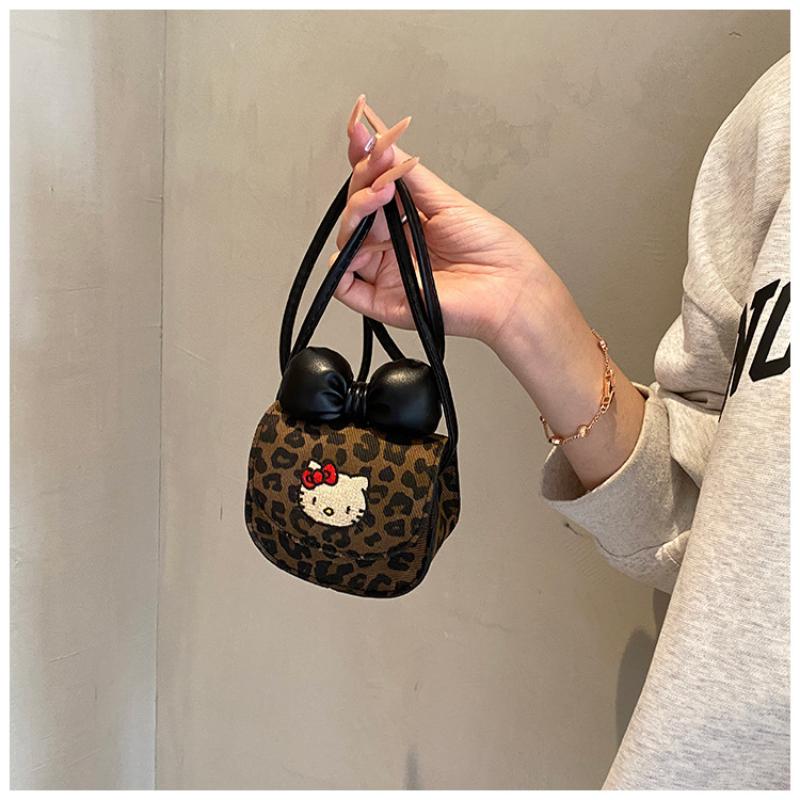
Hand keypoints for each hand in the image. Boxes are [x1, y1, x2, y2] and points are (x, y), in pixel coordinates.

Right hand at [333, 96, 567, 349]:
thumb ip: (408, 174)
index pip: (372, 187)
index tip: (360, 132)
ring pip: (347, 242)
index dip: (362, 160)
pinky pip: (344, 286)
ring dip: (355, 215)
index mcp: (406, 220)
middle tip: (380, 173)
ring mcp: (386, 272)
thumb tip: (383, 142)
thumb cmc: (490, 249)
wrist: (508, 287)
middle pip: (356, 212)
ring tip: (380, 198)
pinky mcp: (383, 300)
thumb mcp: (446, 200)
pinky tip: (359, 245)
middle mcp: (392, 245)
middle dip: (362, 186)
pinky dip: (341, 266)